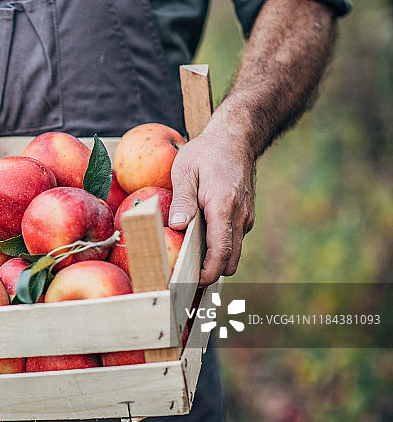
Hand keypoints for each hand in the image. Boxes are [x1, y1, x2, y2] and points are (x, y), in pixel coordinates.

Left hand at [167, 126, 255, 284]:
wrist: (235, 138)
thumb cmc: (206, 152)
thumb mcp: (185, 171)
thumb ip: (182, 200)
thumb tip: (176, 226)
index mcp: (224, 208)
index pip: (221, 252)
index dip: (207, 273)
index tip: (189, 284)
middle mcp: (240, 217)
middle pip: (229, 261)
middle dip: (209, 273)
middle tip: (183, 277)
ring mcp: (245, 218)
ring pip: (232, 252)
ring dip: (214, 261)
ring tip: (187, 262)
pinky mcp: (243, 217)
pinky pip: (232, 240)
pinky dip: (218, 248)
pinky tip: (198, 242)